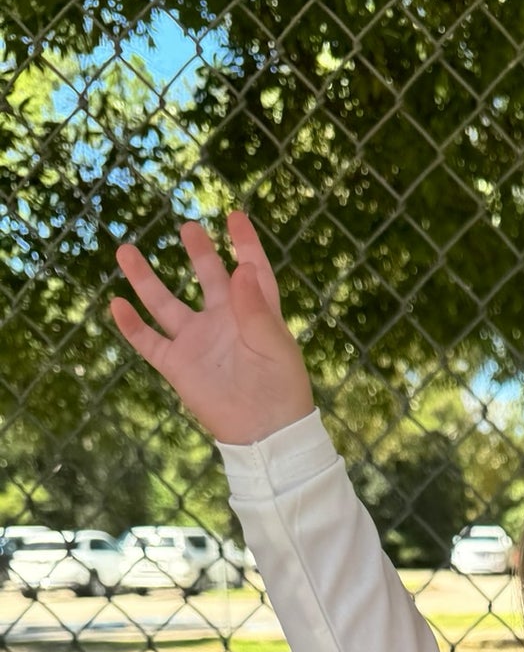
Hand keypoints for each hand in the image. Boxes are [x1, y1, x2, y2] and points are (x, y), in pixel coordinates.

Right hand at [109, 211, 314, 442]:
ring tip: (124, 250)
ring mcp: (198, 343)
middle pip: (208, 279)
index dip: (245, 244)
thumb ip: (256, 308)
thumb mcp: (275, 346)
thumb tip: (240, 267)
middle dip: (200, 253)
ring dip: (145, 280)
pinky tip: (115, 303)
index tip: (234, 217)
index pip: (251, 271)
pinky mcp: (178, 366)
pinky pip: (149, 342)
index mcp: (255, 314)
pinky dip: (131, 326)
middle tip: (188, 227)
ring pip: (165, 303)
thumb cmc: (281, 390)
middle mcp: (223, 323)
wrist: (264, 434)